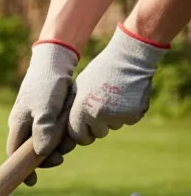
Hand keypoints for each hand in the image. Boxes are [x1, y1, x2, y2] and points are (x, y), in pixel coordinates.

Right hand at [7, 41, 79, 186]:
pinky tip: (71, 130)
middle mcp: (24, 123)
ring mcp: (36, 118)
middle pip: (31, 150)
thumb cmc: (47, 83)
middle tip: (62, 157)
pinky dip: (62, 134)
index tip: (32, 182)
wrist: (56, 60)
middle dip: (46, 157)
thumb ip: (42, 130)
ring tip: (70, 139)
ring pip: (45, 141)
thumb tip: (40, 153)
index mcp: (18, 124)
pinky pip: (53, 131)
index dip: (22, 169)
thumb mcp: (44, 108)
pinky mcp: (48, 113)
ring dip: (58, 145)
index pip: (14, 154)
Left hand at [69, 24, 169, 145]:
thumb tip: (62, 128)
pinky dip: (128, 113)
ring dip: (113, 118)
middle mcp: (98, 115)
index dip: (82, 133)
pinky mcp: (135, 114)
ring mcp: (118, 116)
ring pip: (113, 127)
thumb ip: (72, 108)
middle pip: (97, 134)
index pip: (78, 136)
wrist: (130, 59)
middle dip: (99, 126)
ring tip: (114, 98)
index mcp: (82, 109)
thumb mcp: (78, 88)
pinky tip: (127, 97)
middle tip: (103, 107)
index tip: (86, 127)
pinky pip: (129, 121)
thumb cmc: (100, 72)